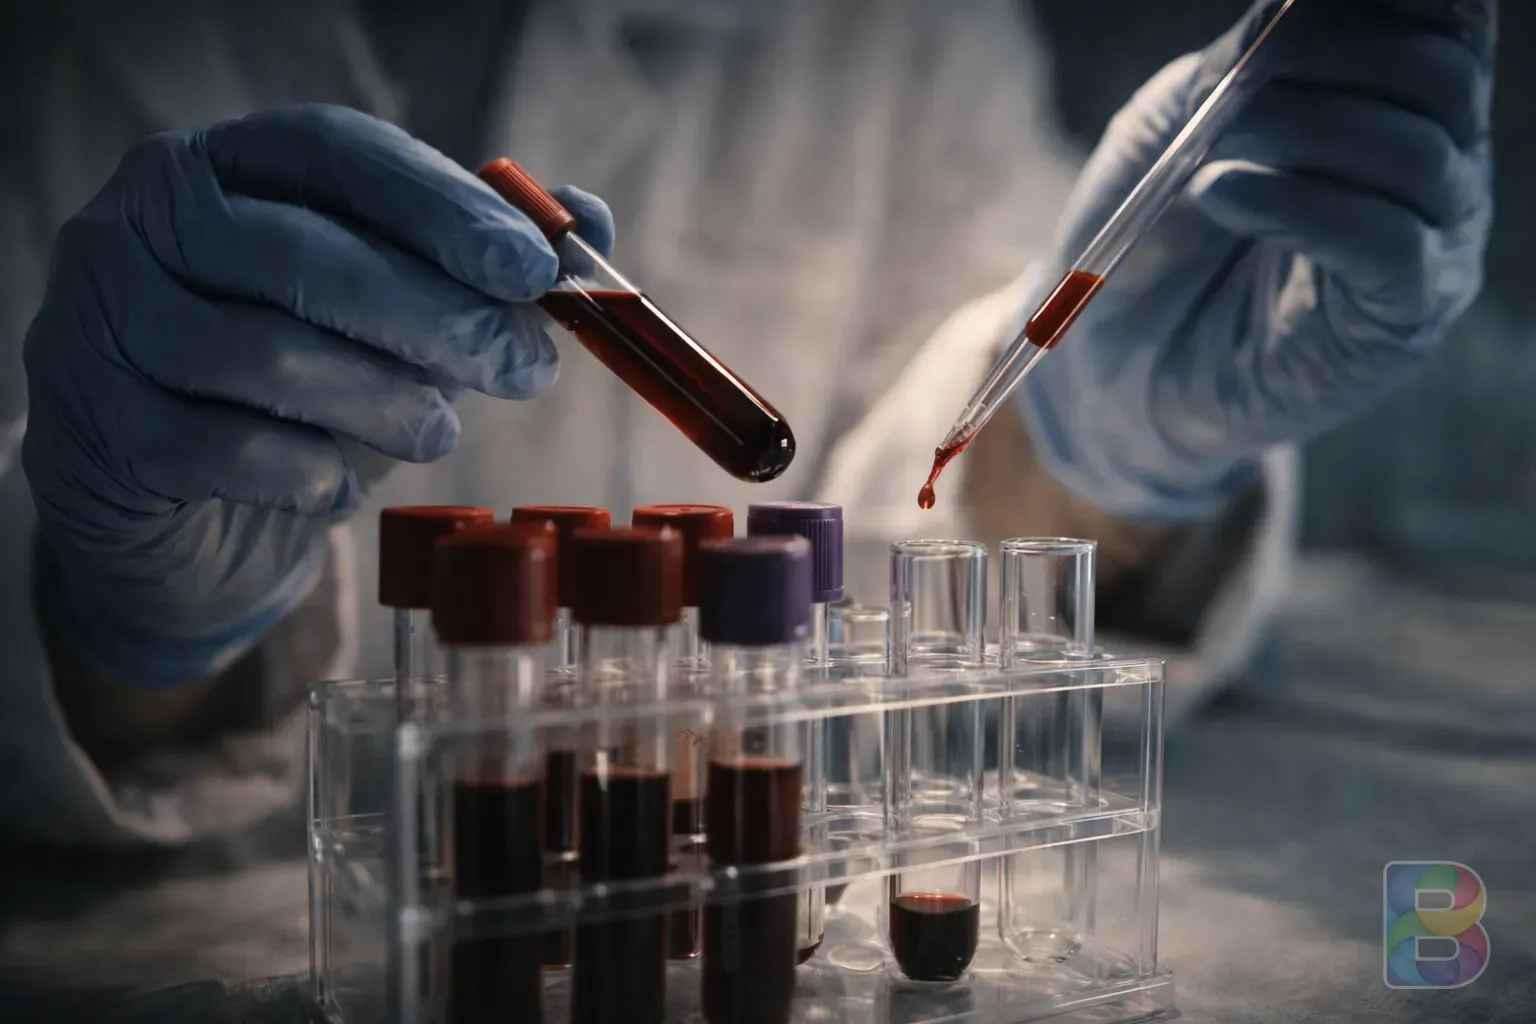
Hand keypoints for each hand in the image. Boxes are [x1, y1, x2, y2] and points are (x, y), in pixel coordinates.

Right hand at [22, 104, 613, 686]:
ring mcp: (104, 320)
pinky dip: (304, 468)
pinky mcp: (96, 425)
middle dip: (437, 316)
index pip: (340, 154)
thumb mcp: (399, 319)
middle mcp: (148, 222)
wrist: (185, 515)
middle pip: (305, 254)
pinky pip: (215, 444)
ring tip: (439, 431)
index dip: (447, 209)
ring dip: (381, 398)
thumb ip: (481, 265)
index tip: (536, 269)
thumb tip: (587, 217)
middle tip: (526, 370)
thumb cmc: (304, 393)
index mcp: (229, 166)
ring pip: (263, 351)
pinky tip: (342, 483)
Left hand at [1019, 0, 1494, 519]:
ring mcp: (1432, 241)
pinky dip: (1298, 206)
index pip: (1441, 22)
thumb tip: (1288, 2)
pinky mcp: (1402, 317)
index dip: (1385, 4)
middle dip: (1332, 53)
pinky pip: (1386, 245)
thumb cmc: (1154, 230)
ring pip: (1416, 156)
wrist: (1117, 363)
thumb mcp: (1180, 121)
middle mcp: (1439, 159)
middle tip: (1232, 78)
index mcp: (1397, 96)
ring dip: (1304, 131)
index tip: (1288, 6)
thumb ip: (1241, 58)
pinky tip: (1221, 195)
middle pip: (1440, 75)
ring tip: (1208, 153)